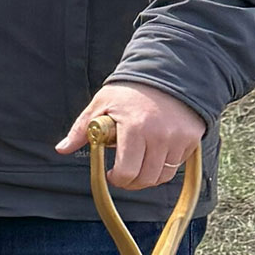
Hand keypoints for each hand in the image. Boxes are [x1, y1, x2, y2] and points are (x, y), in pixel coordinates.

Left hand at [55, 81, 204, 189]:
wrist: (165, 72)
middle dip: (131, 182)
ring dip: (148, 177)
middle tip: (124, 174)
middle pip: (145, 179)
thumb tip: (62, 149)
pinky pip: (177, 166)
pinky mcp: (192, 139)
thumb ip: (81, 130)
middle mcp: (160, 135)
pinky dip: (164, 167)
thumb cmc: (128, 91)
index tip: (112, 174)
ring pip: (162, 176)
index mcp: (135, 128)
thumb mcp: (101, 104)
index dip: (117, 178)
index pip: (127, 171)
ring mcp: (179, 138)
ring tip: (138, 164)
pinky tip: (154, 155)